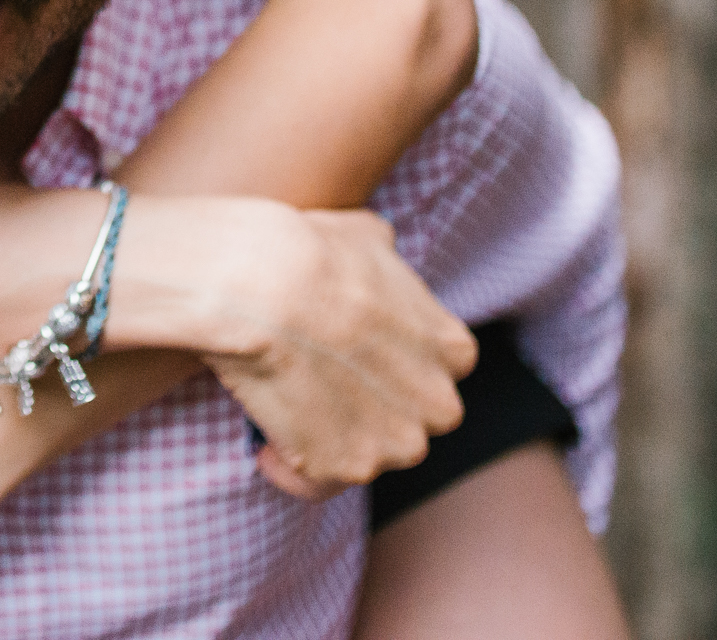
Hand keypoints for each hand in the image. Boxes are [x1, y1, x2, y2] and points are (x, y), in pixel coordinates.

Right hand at [168, 201, 474, 499]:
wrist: (263, 283)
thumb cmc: (309, 250)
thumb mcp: (366, 234)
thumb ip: (384, 259)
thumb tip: (374, 247)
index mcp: (454, 351)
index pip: (435, 372)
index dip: (391, 366)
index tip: (352, 355)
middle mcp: (438, 404)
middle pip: (409, 421)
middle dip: (371, 410)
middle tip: (318, 384)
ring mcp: (396, 444)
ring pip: (367, 455)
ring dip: (332, 439)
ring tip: (287, 409)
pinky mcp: (345, 470)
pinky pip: (317, 482)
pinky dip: (290, 468)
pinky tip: (265, 445)